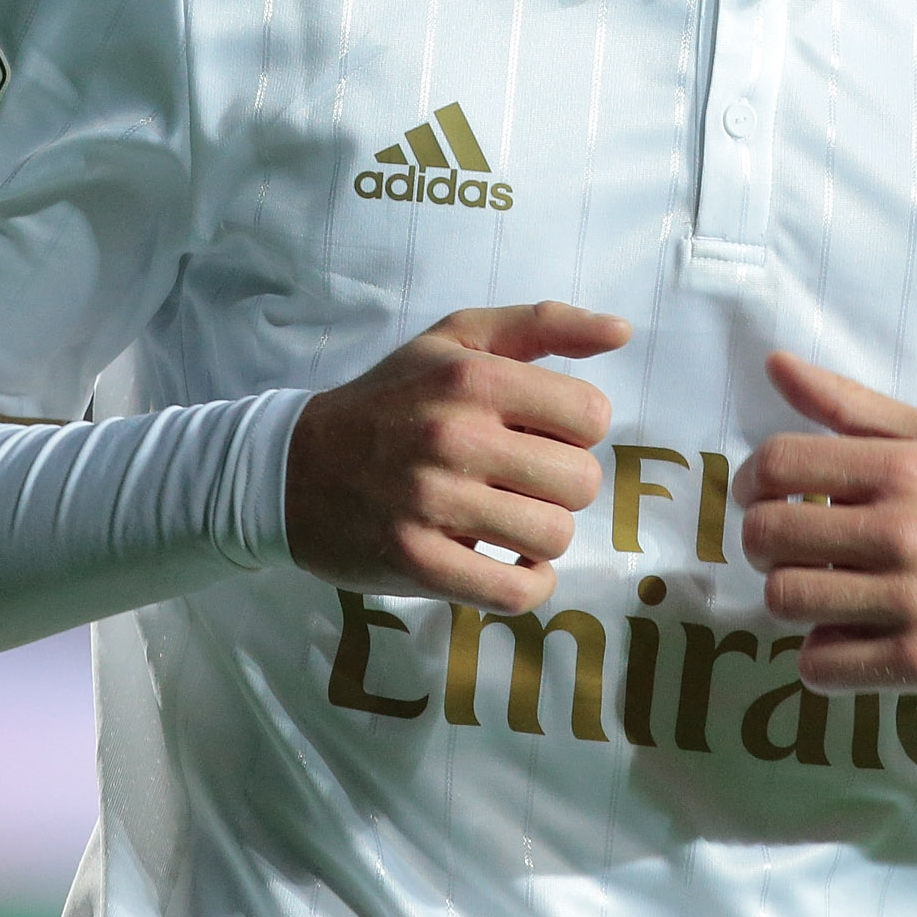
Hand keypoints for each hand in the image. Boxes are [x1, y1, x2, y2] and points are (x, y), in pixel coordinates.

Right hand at [285, 301, 628, 613]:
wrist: (294, 466)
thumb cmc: (390, 399)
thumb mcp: (456, 341)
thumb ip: (542, 324)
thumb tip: (622, 330)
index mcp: (472, 378)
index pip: (591, 415)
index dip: (577, 431)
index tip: (542, 435)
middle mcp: (453, 436)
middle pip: (581, 482)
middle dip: (564, 486)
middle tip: (523, 482)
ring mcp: (432, 503)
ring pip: (554, 537)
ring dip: (544, 536)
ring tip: (512, 519)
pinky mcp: (417, 562)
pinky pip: (515, 591)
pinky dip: (528, 585)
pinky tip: (510, 564)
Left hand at [734, 351, 916, 692]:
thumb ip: (850, 404)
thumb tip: (774, 364)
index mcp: (904, 469)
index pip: (780, 464)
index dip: (750, 481)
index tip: (758, 495)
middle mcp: (904, 531)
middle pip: (770, 535)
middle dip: (762, 540)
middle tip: (786, 546)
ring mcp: (912, 601)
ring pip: (787, 601)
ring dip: (790, 597)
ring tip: (819, 589)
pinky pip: (823, 664)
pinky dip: (819, 654)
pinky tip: (844, 635)